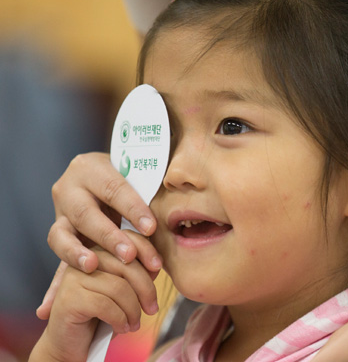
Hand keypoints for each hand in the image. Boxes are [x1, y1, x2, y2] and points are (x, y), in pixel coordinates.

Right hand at [30, 240, 158, 361]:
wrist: (71, 342)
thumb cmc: (103, 314)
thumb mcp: (125, 290)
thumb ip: (139, 273)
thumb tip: (155, 264)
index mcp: (98, 249)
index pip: (128, 238)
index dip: (147, 251)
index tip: (159, 269)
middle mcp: (84, 258)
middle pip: (127, 264)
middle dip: (146, 289)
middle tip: (152, 309)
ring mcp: (74, 277)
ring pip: (119, 287)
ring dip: (133, 310)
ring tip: (134, 323)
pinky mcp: (69, 298)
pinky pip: (105, 305)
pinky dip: (120, 319)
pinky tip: (121, 328)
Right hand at [36, 152, 161, 319]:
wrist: (100, 178)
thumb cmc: (130, 177)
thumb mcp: (137, 176)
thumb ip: (147, 190)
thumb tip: (173, 201)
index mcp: (91, 168)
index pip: (114, 188)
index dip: (133, 209)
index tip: (151, 229)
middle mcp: (69, 189)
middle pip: (86, 213)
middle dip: (108, 236)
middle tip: (129, 255)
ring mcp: (59, 214)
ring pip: (61, 235)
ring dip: (76, 254)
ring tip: (92, 267)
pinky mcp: (59, 236)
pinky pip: (57, 261)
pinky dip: (54, 285)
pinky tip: (48, 307)